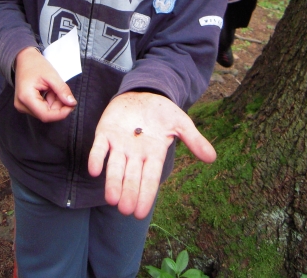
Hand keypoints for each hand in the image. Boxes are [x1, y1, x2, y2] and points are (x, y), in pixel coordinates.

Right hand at [14, 47, 76, 121]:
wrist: (24, 59)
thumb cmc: (36, 64)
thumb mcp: (52, 75)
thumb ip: (62, 90)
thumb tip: (72, 103)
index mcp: (26, 97)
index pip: (46, 115)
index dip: (61, 113)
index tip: (72, 106)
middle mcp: (21, 105)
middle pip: (46, 114)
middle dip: (59, 105)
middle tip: (63, 92)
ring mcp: (22, 106)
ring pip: (45, 112)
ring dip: (54, 103)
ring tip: (53, 88)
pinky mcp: (25, 105)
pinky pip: (41, 108)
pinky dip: (50, 101)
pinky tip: (49, 91)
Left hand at [88, 92, 215, 219]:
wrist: (143, 93)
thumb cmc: (162, 112)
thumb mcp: (180, 123)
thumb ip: (194, 140)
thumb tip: (212, 158)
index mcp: (153, 154)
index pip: (150, 178)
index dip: (146, 194)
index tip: (141, 213)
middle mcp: (135, 154)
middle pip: (131, 177)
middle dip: (129, 193)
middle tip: (126, 210)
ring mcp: (119, 144)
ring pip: (114, 167)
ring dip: (112, 182)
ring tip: (111, 199)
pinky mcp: (105, 132)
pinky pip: (99, 147)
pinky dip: (96, 158)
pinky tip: (94, 170)